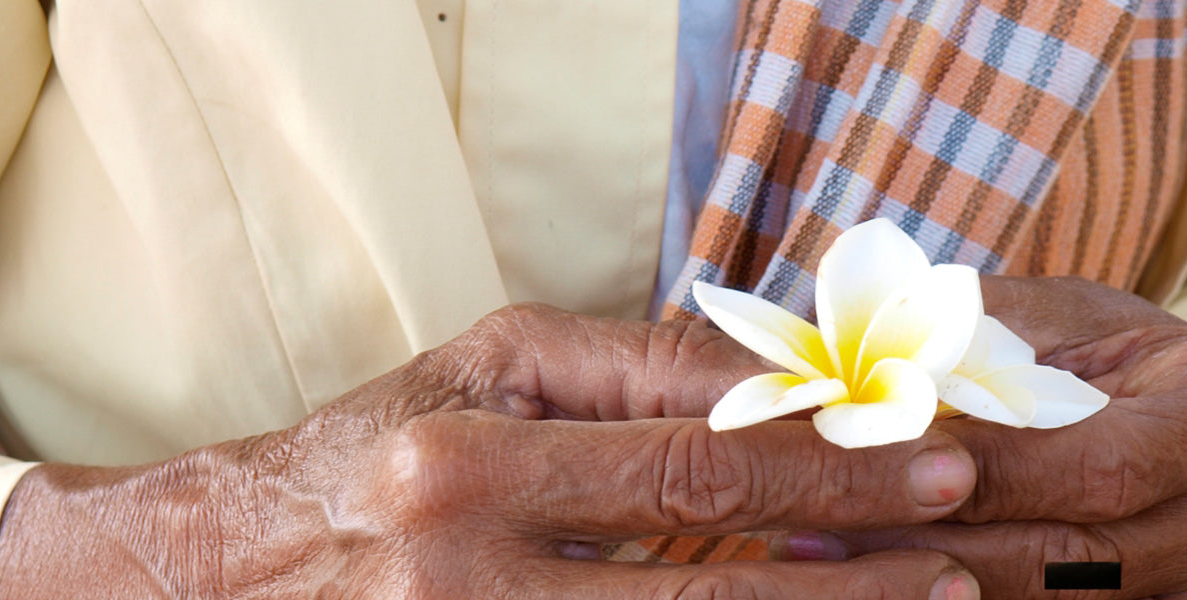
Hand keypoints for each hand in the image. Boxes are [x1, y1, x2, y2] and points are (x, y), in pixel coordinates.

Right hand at [0, 304, 985, 598]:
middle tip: (960, 567)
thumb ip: (633, 369)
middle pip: (705, 597)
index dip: (828, 474)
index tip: (934, 466)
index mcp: (462, 466)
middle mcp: (461, 581)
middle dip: (852, 584)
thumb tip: (782, 377)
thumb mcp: (488, 369)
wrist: (225, 575)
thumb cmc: (372, 450)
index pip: (691, 468)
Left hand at [790, 276, 1186, 597]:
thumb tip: (841, 362)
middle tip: (819, 538)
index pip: (1102, 466)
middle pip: (1087, 564)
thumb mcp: (1053, 322)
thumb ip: (966, 336)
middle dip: (942, 549)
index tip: (868, 473)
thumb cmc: (1104, 362)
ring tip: (834, 570)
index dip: (985, 479)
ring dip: (948, 593)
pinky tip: (902, 591)